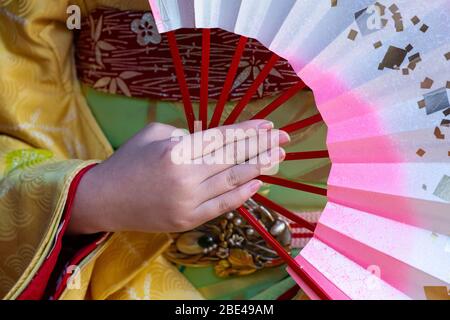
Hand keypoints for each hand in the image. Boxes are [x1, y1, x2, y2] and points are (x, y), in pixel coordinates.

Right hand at [68, 120, 289, 233]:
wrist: (105, 200)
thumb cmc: (127, 161)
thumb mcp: (154, 134)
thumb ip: (186, 135)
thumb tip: (212, 142)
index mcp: (176, 151)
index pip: (222, 138)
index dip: (248, 131)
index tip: (269, 125)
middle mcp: (186, 177)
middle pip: (233, 158)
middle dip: (262, 147)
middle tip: (284, 139)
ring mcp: (188, 202)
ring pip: (232, 181)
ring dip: (258, 167)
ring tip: (278, 158)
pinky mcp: (187, 220)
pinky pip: (222, 206)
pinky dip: (242, 195)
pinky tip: (258, 183)